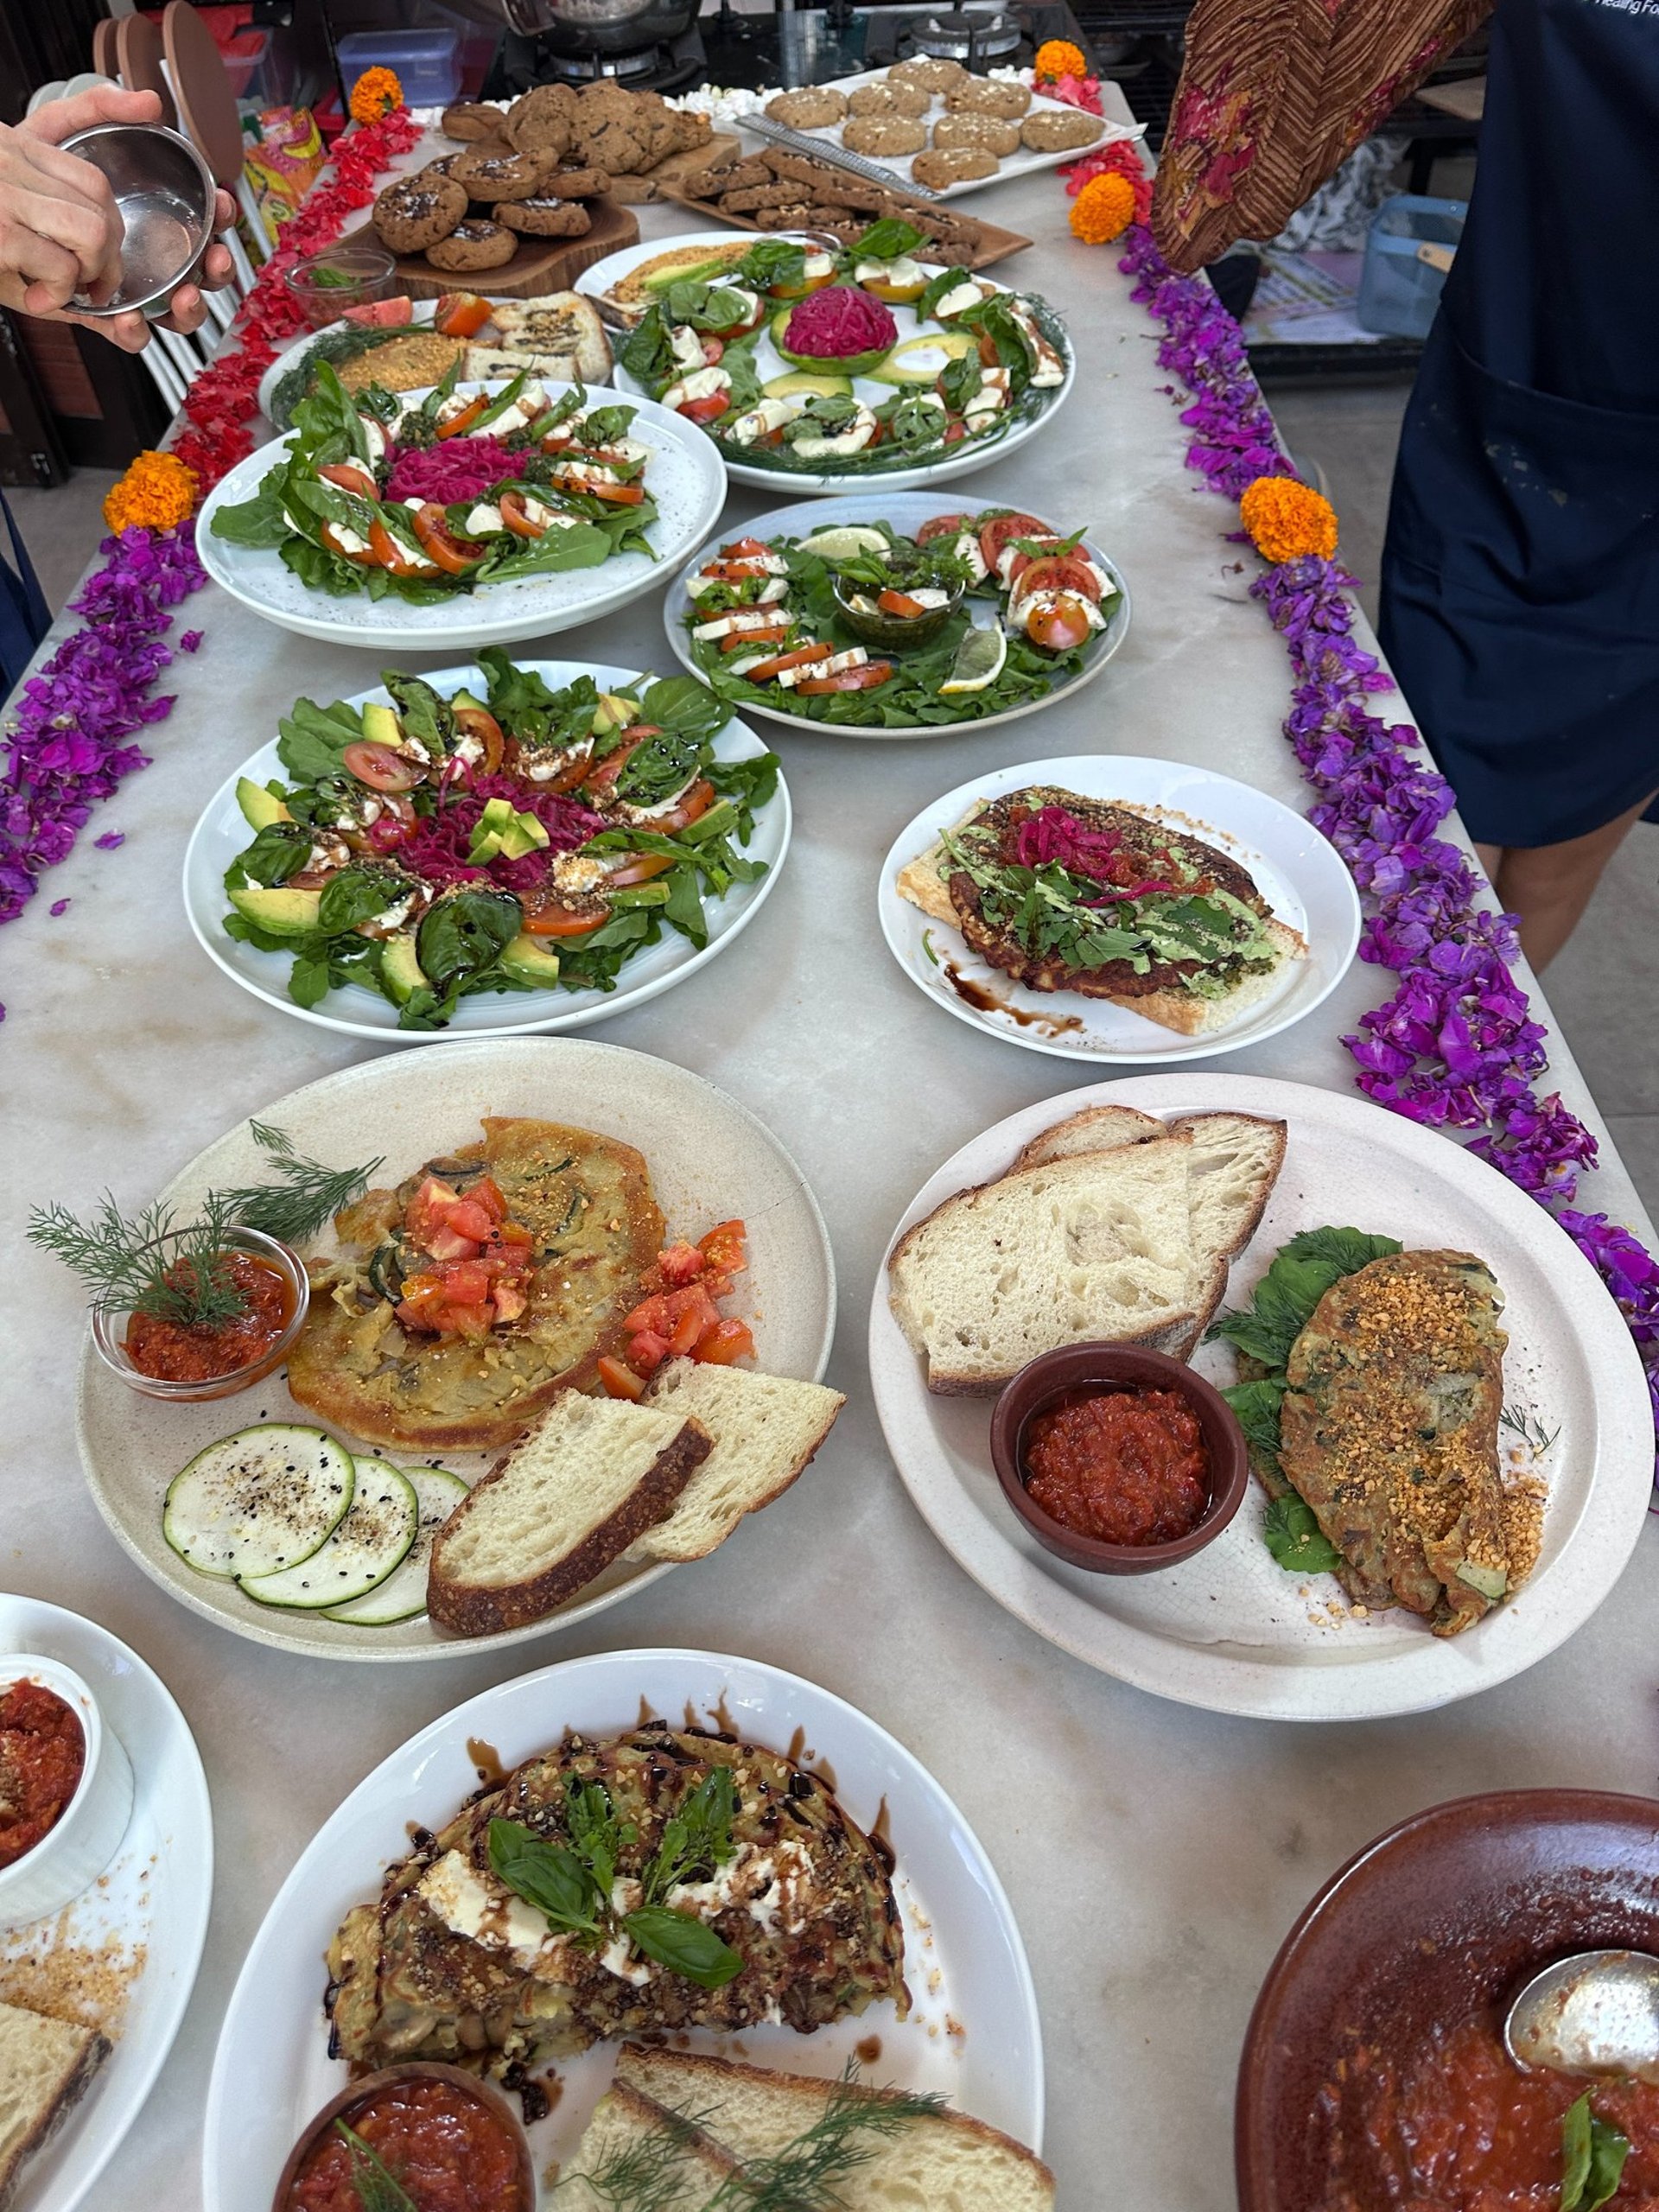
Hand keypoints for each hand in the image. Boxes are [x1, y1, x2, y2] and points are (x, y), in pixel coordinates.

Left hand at [1, 86, 237, 352]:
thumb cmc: (26, 173)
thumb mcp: (60, 130)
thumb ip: (101, 109)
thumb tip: (150, 103)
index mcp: (150, 216)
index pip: (200, 220)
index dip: (220, 216)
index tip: (222, 204)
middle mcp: (148, 256)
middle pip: (201, 271)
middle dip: (216, 269)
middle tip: (214, 259)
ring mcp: (129, 288)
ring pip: (175, 309)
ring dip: (188, 309)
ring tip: (182, 297)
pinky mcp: (101, 315)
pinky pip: (129, 333)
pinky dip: (135, 332)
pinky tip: (129, 319)